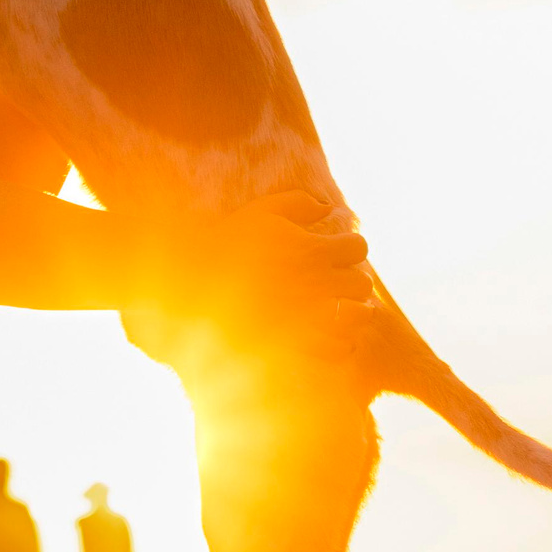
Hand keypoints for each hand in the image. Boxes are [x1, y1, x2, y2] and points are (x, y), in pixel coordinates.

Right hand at [126, 192, 371, 367]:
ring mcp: (311, 321)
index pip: (357, 246)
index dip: (347, 246)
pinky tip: (318, 335)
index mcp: (310, 251)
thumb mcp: (256, 214)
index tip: (330, 251)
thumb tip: (326, 208)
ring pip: (357, 318)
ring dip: (349, 311)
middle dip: (348, 281)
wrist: (189, 295)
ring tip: (329, 310)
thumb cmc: (222, 248)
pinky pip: (339, 349)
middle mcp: (317, 286)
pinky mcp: (301, 348)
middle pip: (361, 284)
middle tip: (328, 282)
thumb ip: (295, 203)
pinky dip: (336, 342)